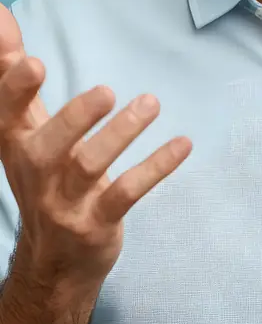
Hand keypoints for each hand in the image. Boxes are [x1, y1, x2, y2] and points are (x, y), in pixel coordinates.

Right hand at [0, 3, 191, 292]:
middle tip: (104, 90)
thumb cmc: (41, 173)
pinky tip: (183, 143)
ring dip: (122, 134)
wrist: (52, 261)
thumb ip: (11, 70)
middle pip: (47, 147)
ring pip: (90, 168)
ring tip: (150, 103)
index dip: (15, 90)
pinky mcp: (97, 222)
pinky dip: (155, 168)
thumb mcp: (21, 127)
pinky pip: (127, 193)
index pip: (7, 114)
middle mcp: (35, 173)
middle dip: (74, 118)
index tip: (31, 62)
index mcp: (16, 143)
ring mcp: (66, 202)